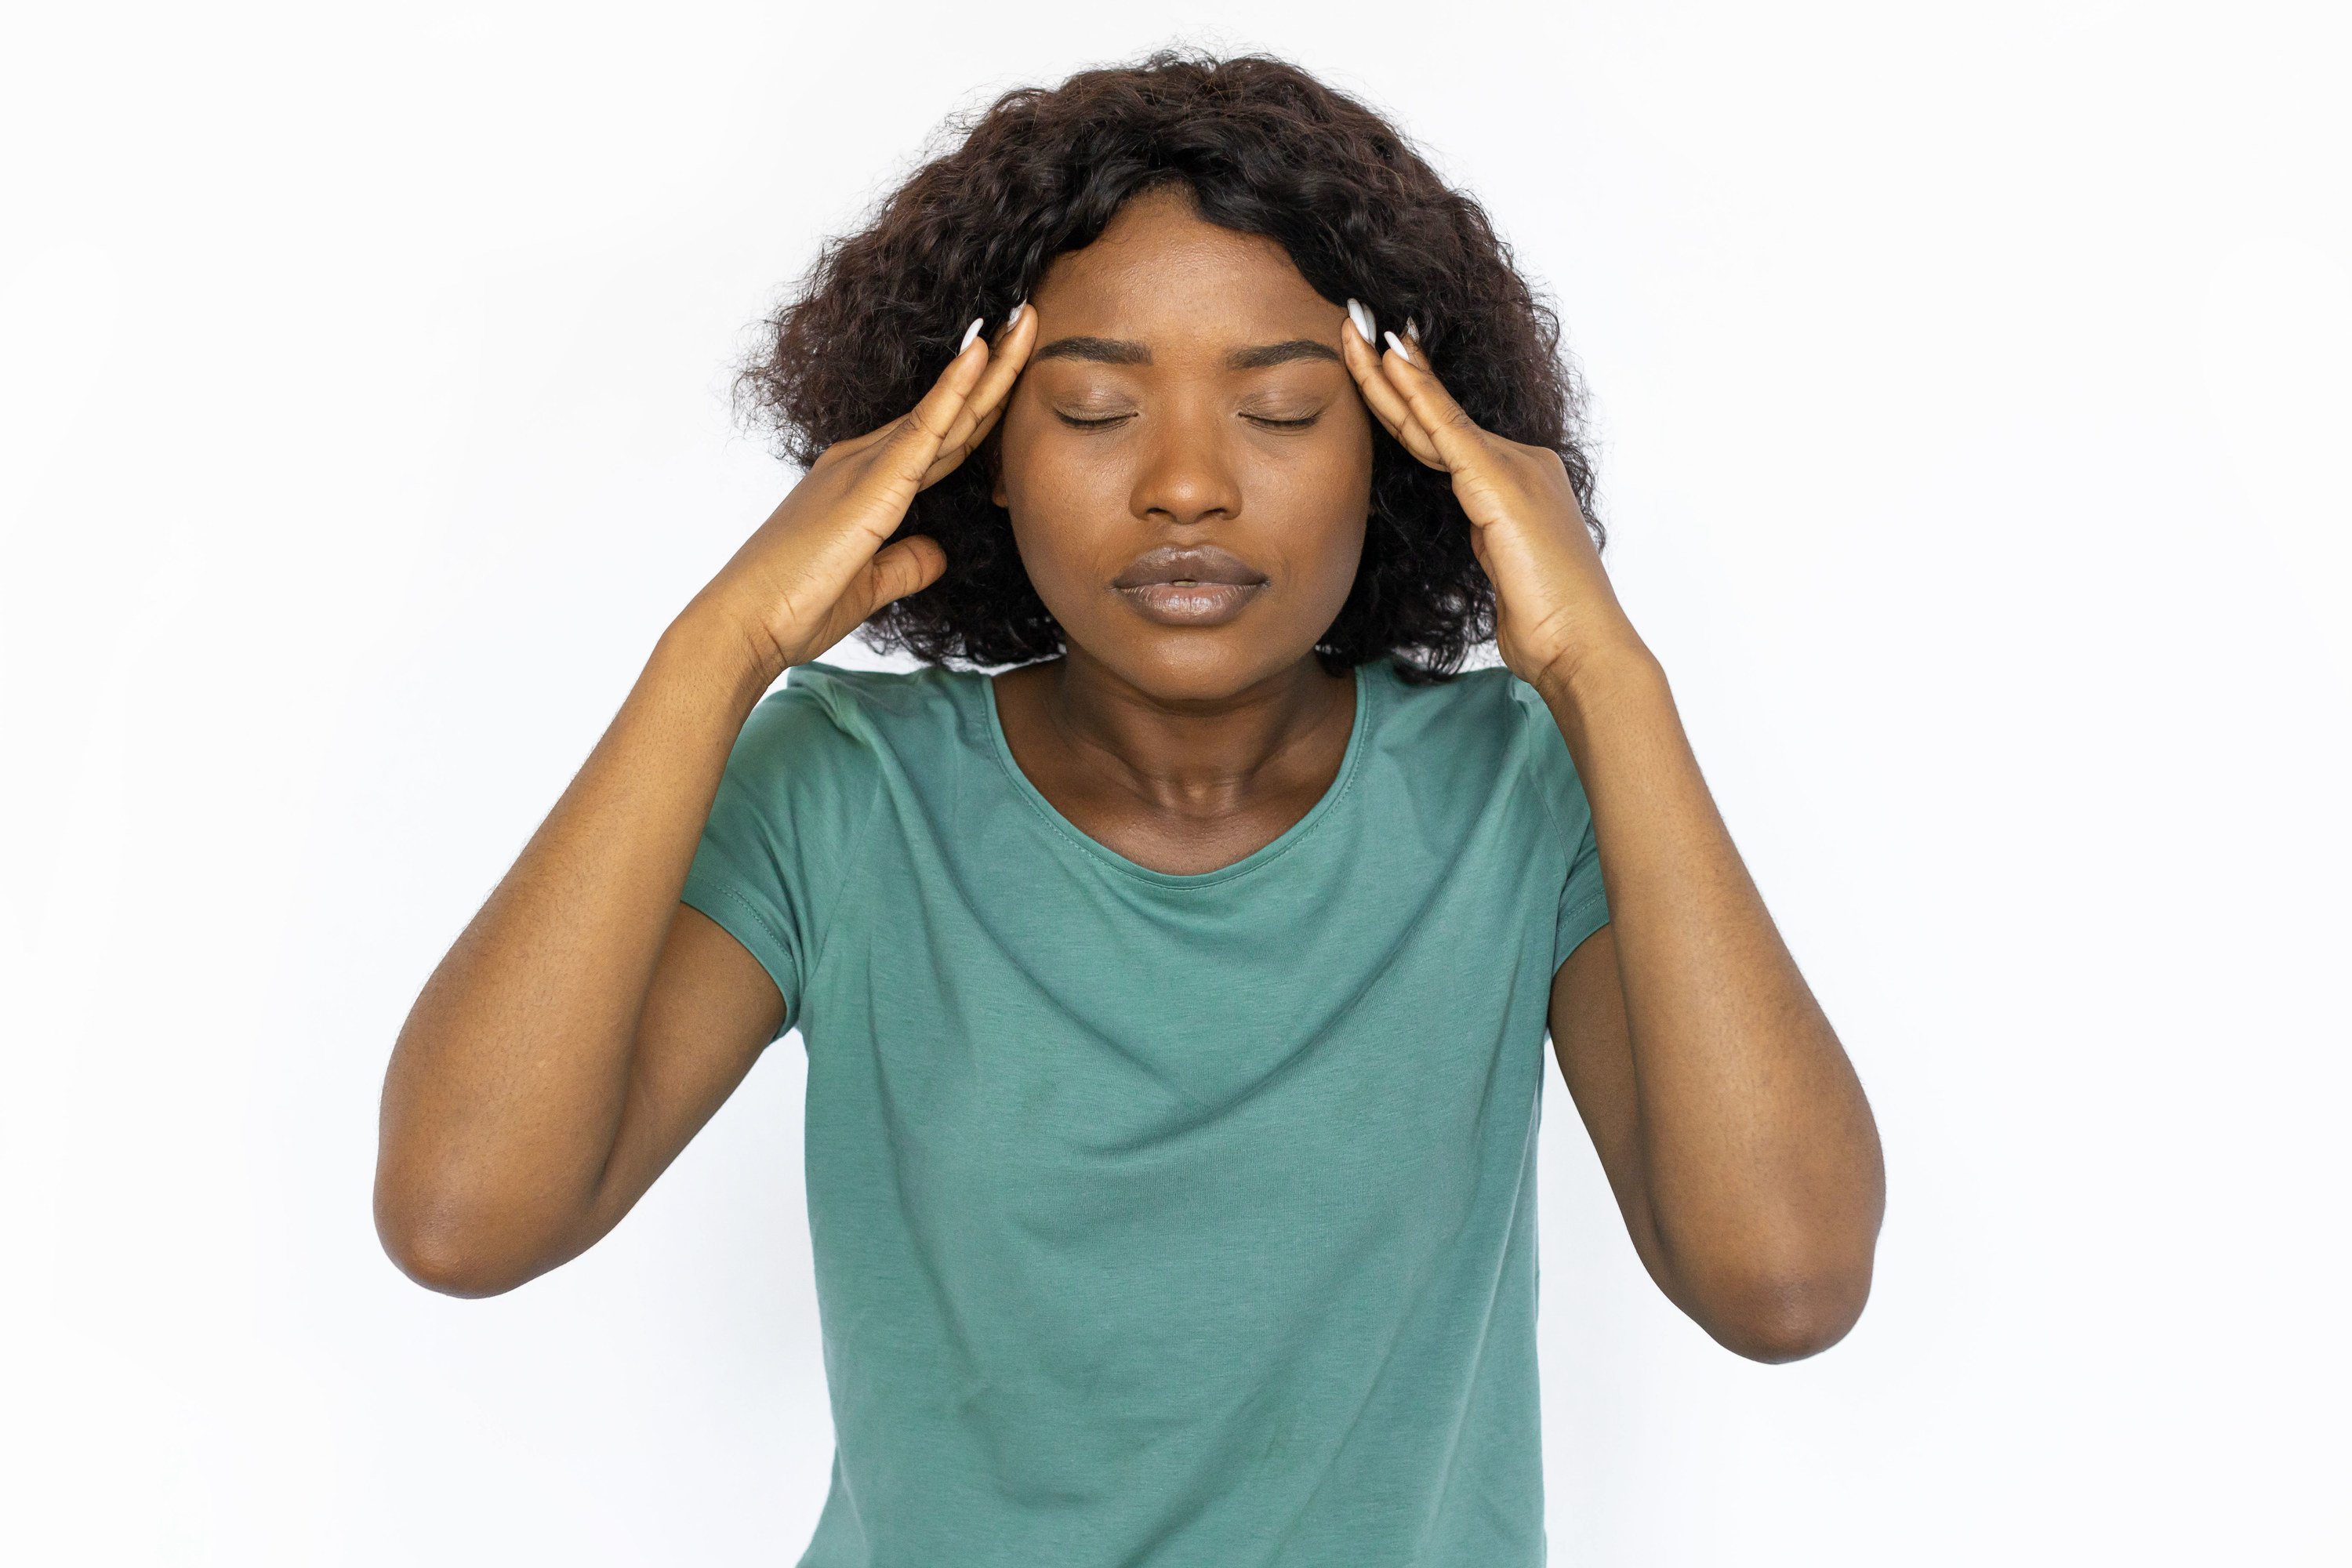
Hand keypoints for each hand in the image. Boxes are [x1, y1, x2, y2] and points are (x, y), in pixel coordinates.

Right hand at [685, 306, 1039, 682]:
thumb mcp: (868, 585)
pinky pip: (922, 430)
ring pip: (946, 412)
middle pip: (949, 413)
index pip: (940, 438)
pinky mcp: (870, 486)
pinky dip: (954, 391)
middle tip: (1032, 320)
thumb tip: (939, 552)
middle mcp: (863, 462)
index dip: (981, 405)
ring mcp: (864, 467)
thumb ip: (905, 564)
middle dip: (997, 369)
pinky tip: (982, 355)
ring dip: (992, 367)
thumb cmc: (793, 607)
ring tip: (1027, 319)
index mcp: (865, 483)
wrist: (744, 623)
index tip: (1015, 371)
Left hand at [1340, 307, 1637, 693]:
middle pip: (1434, 415)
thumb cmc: (1549, 624)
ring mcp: (1514, 467)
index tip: (1372, 364)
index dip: (1405, 401)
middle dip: (1388, 370)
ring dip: (1388, 371)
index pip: (1445, 435)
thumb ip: (1492, 546)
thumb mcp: (1508, 577)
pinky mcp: (1501, 483)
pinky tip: (1392, 360)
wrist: (1583, 647)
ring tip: (1353, 329)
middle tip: (1350, 325)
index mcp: (1517, 484)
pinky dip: (1417, 394)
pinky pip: (1448, 430)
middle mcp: (1520, 462)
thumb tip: (1485, 543)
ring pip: (1433, 415)